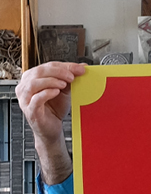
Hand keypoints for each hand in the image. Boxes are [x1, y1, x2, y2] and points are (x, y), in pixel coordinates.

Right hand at [16, 62, 85, 183]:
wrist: (53, 127)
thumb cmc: (55, 108)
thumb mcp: (65, 90)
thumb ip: (70, 78)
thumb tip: (82, 66)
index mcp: (32, 78)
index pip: (47, 66)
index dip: (65, 66)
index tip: (80, 68)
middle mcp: (25, 87)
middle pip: (39, 72)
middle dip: (58, 72)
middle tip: (72, 76)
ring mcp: (25, 99)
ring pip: (34, 83)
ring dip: (51, 81)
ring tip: (64, 84)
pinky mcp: (30, 110)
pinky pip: (35, 99)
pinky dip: (46, 93)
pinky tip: (56, 92)